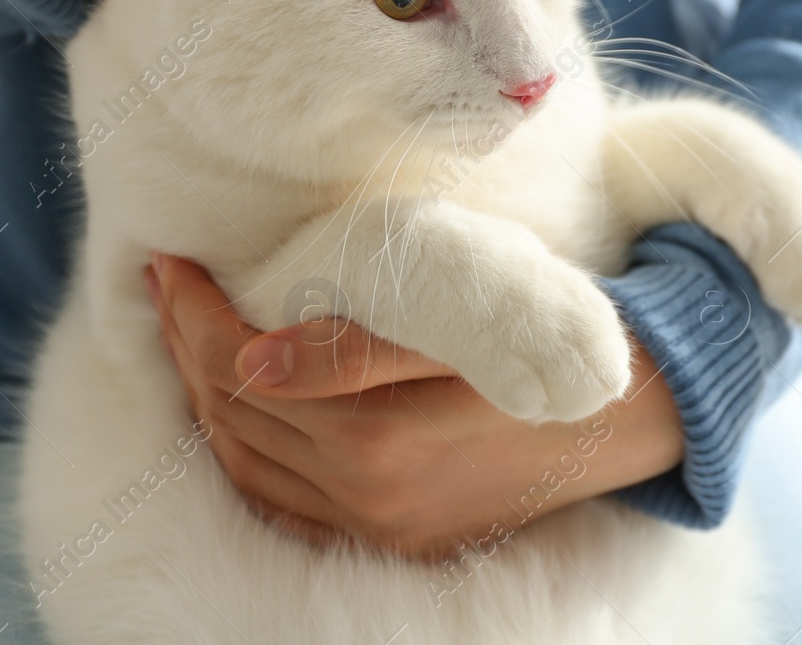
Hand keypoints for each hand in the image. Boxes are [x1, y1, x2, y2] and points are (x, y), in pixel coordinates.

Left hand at [146, 254, 684, 559]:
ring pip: (250, 472)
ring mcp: (384, 529)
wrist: (638, 410)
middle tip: (163, 288)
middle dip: (186, 350)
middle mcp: (370, 501)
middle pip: (235, 425)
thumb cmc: (553, 338)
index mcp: (379, 441)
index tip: (166, 262)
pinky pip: (290, 509)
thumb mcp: (463, 325)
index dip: (194, 316)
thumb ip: (354, 348)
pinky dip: (247, 459)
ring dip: (204, 405)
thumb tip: (250, 359)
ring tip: (186, 341)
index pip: (244, 375)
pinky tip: (237, 417)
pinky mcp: (402, 538)